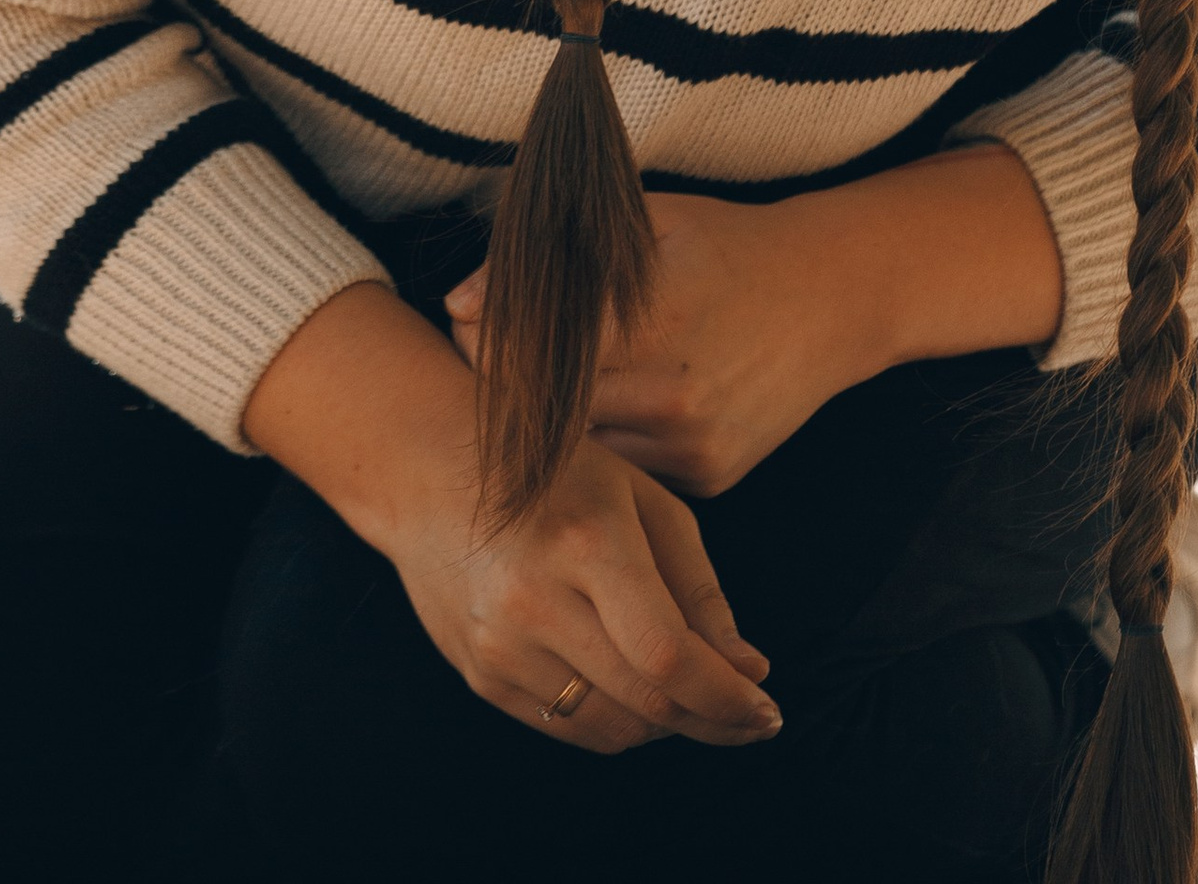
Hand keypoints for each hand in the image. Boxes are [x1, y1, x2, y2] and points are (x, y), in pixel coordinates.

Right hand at [387, 430, 779, 756]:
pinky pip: (568, 728)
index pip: (668, 654)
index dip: (726, 698)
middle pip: (646, 701)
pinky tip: (638, 693)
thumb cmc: (556, 473)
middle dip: (713, 720)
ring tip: (693, 695)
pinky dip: (618, 723)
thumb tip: (749, 672)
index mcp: (586, 542)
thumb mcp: (640, 500)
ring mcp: (500, 646)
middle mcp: (536, 602)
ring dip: (668, 725)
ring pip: (612, 728)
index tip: (768, 710)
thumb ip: (699, 589)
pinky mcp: (481, 676)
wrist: (429, 469)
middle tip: (750, 716)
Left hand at [449, 190, 863, 497]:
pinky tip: (604, 412)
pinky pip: (630, 470)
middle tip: (477, 363)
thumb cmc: (729, 244)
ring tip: (535, 389)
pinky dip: (607, 446)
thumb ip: (556, 260)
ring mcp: (693, 444)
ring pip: (583, 453)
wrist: (833, 297)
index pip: (530, 354)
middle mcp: (671, 394)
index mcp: (651, 321)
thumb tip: (459, 301)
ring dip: (552, 428)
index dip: (484, 344)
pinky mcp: (710, 478)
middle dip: (506, 390)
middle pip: (547, 412)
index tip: (463, 326)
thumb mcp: (650, 221)